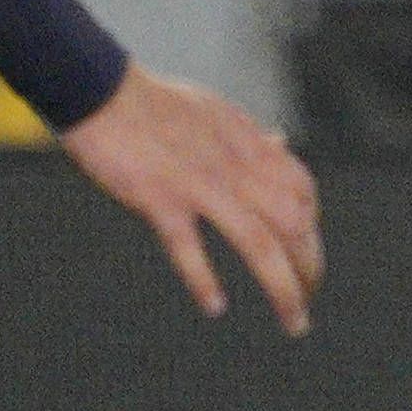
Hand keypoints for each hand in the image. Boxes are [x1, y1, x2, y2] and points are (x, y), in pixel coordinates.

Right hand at [58, 65, 322, 334]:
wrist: (100, 89)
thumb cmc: (153, 102)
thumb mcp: (216, 112)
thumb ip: (249, 135)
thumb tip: (280, 145)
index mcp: (247, 143)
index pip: (302, 189)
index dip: (311, 225)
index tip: (302, 251)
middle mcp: (234, 165)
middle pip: (293, 225)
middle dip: (309, 267)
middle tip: (305, 302)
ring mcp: (199, 184)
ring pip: (259, 243)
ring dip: (283, 287)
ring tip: (294, 321)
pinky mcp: (160, 198)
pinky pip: (189, 247)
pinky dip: (205, 280)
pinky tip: (215, 306)